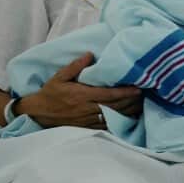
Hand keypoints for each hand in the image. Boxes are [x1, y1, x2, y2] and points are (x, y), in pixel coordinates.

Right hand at [18, 53, 143, 128]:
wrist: (38, 113)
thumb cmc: (50, 94)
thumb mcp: (59, 76)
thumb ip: (75, 66)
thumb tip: (90, 54)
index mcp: (82, 95)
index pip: (109, 95)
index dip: (125, 93)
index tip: (138, 88)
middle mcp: (87, 109)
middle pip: (115, 107)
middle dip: (132, 102)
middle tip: (145, 95)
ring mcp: (88, 120)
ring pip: (113, 117)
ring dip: (128, 112)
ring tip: (141, 106)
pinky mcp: (87, 127)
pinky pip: (106, 126)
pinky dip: (119, 122)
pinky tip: (128, 118)